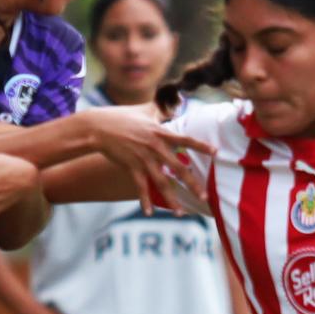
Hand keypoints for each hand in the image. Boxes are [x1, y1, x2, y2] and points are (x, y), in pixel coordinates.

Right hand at [83, 105, 213, 214]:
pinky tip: (149, 212)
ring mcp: (143, 158)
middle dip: (192, 183)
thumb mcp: (144, 110)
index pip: (185, 139)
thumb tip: (175, 100)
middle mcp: (154, 146)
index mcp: (160, 132)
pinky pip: (141, 187)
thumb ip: (160, 109)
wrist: (98, 127)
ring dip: (172, 199)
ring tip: (180, 213)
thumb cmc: (121, 117)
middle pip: (178, 168)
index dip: (201, 145)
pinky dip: (144, 200)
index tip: (216, 152)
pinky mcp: (131, 166)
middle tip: (204, 196)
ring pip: (162, 182)